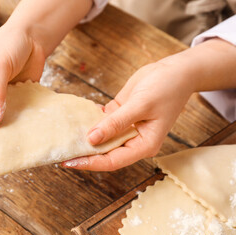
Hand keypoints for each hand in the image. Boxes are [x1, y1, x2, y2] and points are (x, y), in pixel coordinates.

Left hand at [61, 38, 235, 170]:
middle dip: (84, 153)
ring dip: (84, 138)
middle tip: (61, 152)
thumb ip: (116, 122)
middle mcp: (133, 140)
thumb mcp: (140, 105)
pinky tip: (76, 120)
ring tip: (63, 138)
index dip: (90, 163)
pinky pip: (102, 122)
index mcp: (143, 145)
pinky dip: (90, 121)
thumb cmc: (166, 88)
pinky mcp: (120, 115)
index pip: (113, 160)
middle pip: (105, 152)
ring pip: (102, 138)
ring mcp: (126, 128)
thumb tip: (92, 139)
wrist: (174, 70)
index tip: (69, 162)